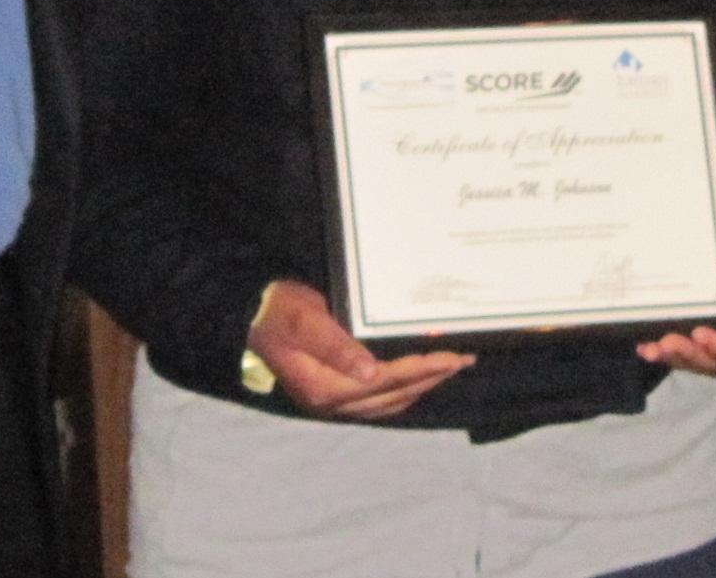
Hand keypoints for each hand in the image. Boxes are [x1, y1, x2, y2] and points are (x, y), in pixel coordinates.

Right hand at [247, 280, 472, 419]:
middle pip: (393, 395)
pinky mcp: (335, 395)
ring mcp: (333, 402)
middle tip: (463, 361)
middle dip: (430, 378)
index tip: (450, 356)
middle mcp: (331, 402)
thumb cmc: (278, 312)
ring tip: (449, 370)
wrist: (252, 317)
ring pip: (389, 402)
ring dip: (421, 387)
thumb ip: (335, 346)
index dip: (420, 370)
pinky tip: (419, 381)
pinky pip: (379, 400)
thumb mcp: (305, 322)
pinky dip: (403, 391)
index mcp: (325, 387)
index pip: (385, 381)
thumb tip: (369, 371)